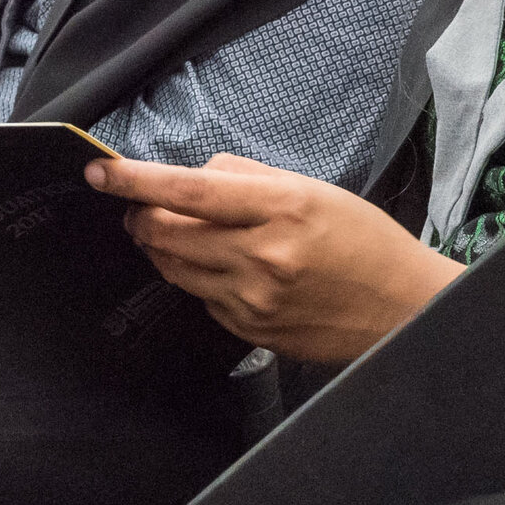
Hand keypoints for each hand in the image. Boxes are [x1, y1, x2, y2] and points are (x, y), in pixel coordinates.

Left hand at [88, 152, 458, 364]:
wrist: (405, 308)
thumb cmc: (366, 242)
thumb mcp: (315, 190)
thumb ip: (247, 179)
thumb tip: (193, 178)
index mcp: (282, 209)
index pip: (189, 191)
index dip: (136, 181)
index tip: (99, 173)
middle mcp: (263, 256)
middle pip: (167, 233)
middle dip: (141, 216)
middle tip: (141, 207)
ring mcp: (254, 299)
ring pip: (174, 268)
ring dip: (163, 247)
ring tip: (178, 234)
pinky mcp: (251, 330)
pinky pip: (201, 298)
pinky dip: (199, 278)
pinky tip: (228, 270)